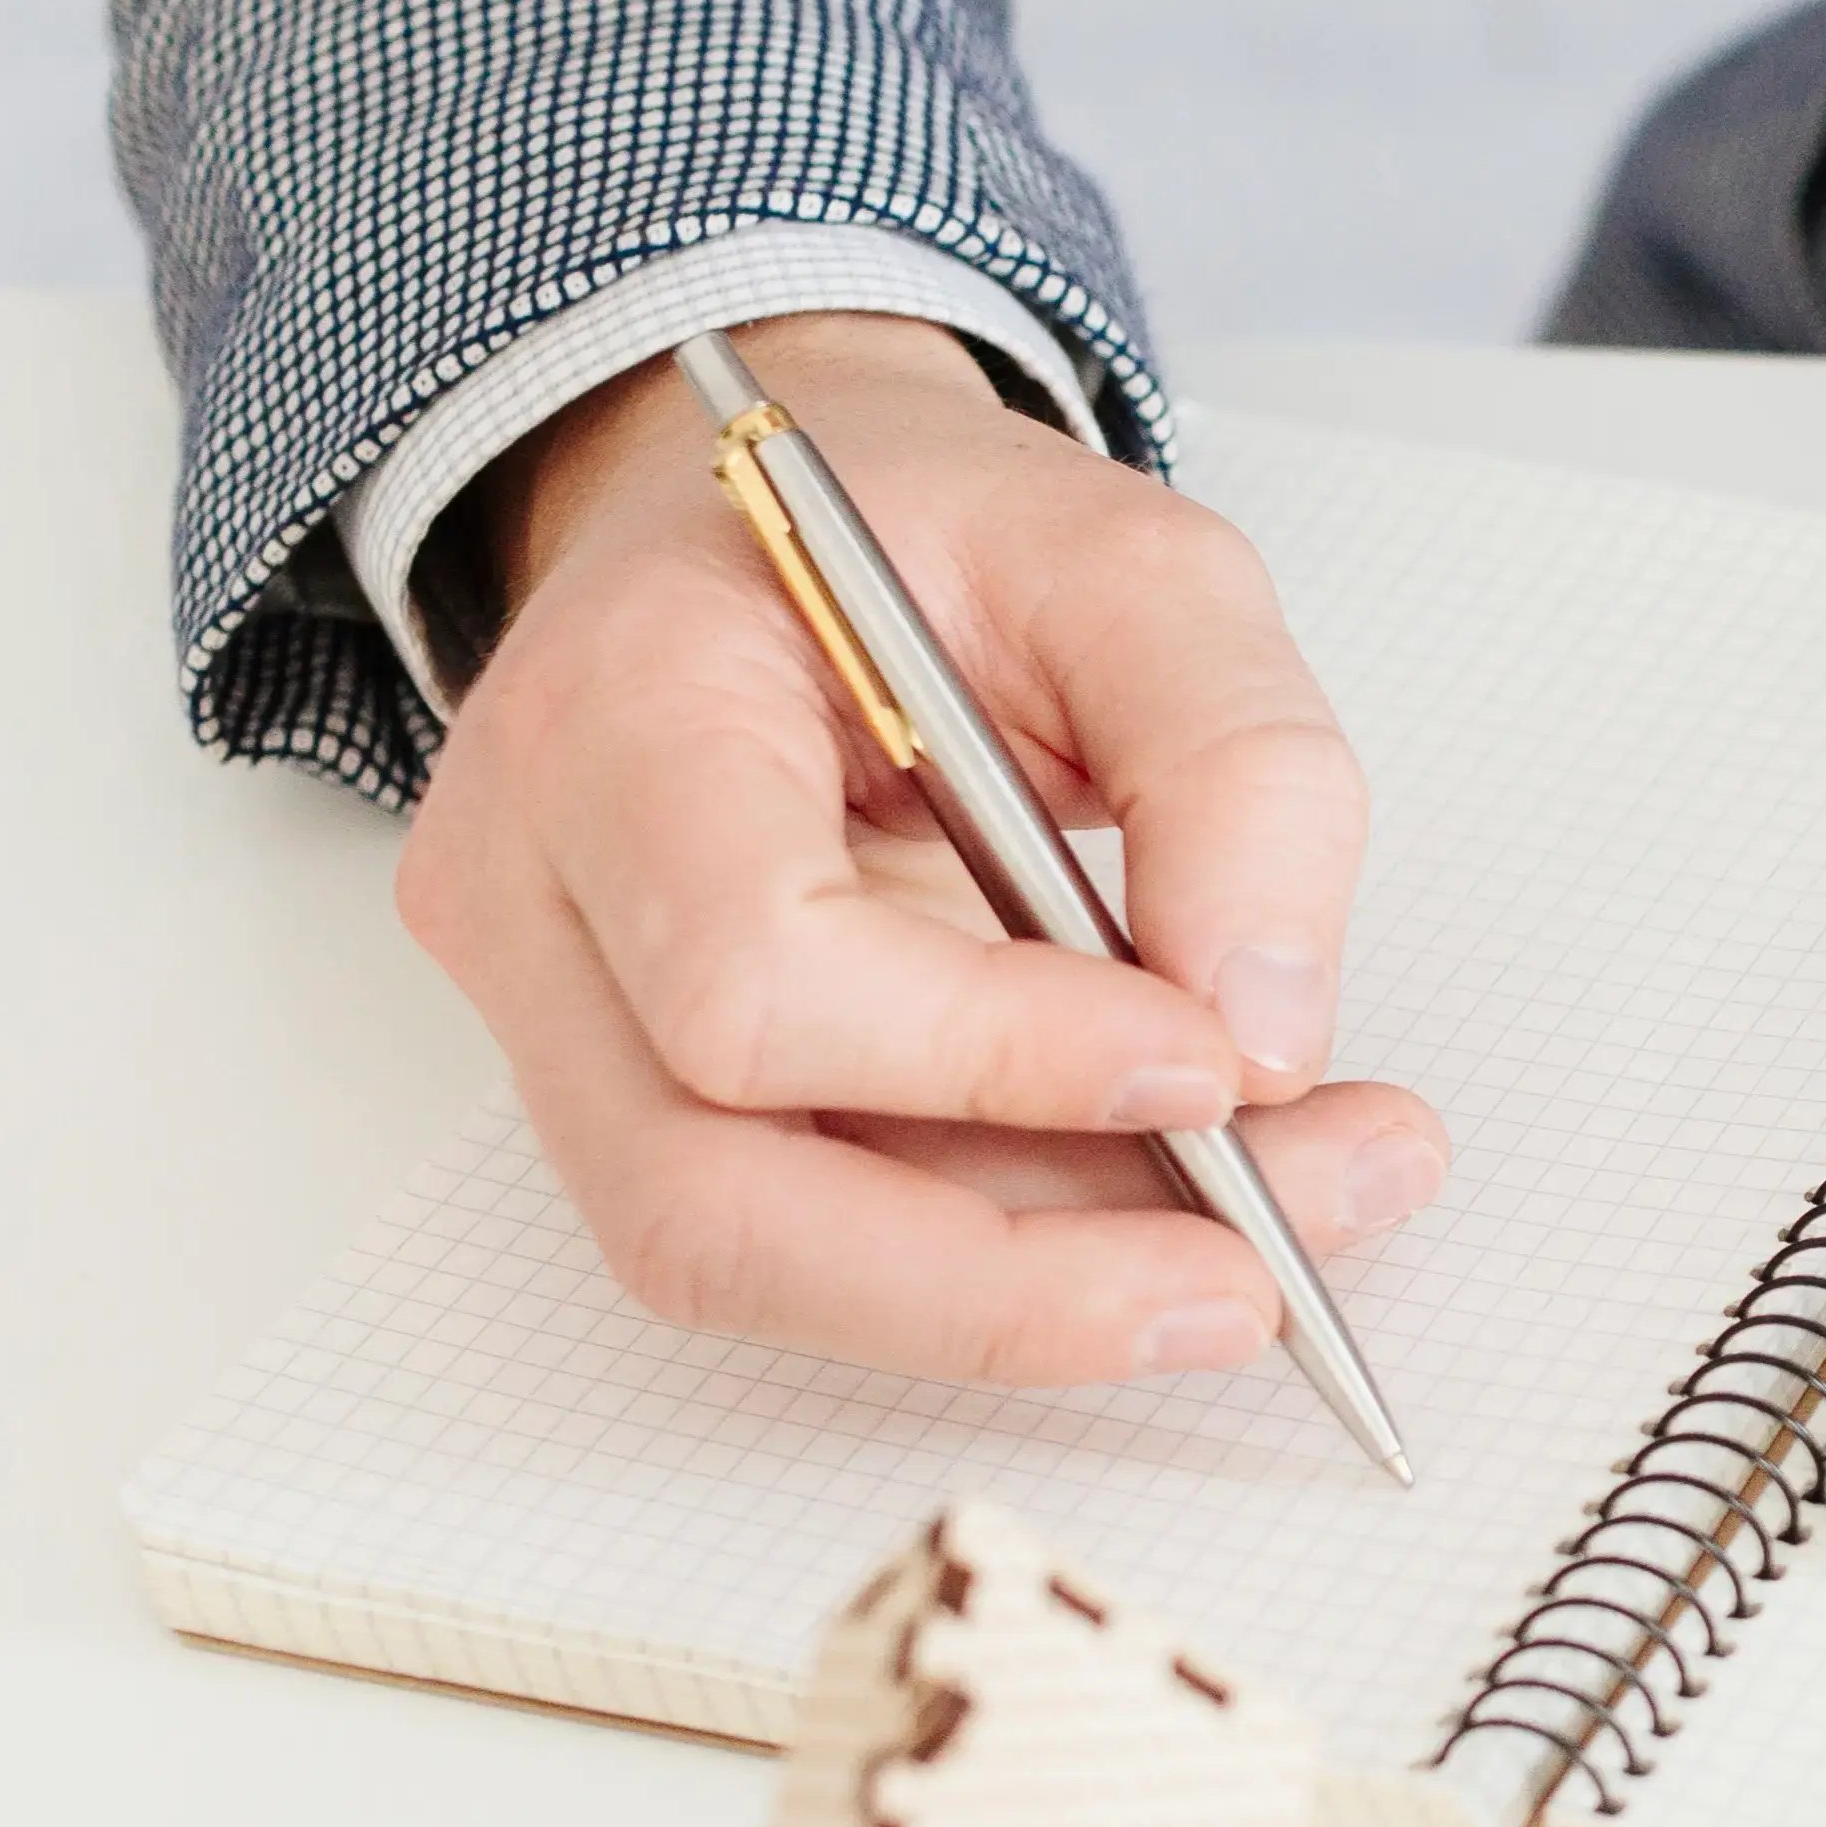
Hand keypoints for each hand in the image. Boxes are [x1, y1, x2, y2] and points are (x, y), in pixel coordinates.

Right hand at [399, 311, 1446, 1380]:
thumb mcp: (1140, 564)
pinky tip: (1198, 1204)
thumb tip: (1264, 1035)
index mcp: (618, 709)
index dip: (992, 1059)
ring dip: (1044, 1293)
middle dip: (1013, 1284)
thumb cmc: (931, 533)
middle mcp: (537, 893)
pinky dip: (1024, 1257)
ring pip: (766, 1262)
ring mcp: (565, 1019)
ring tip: (1288, 1224)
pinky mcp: (647, 1102)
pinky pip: (822, 1243)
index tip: (1214, 1061)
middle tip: (1263, 1282)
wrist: (795, 533)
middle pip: (710, 1203)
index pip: (748, 970)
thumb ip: (1239, 761)